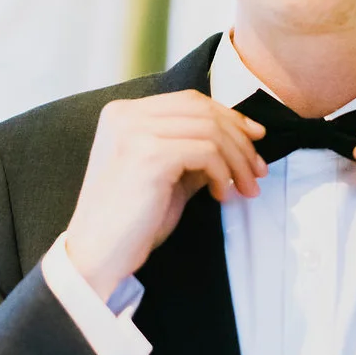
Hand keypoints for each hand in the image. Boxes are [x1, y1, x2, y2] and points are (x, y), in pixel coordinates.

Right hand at [63, 91, 266, 299]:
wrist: (98, 253)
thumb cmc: (131, 220)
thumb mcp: (165, 175)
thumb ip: (191, 151)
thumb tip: (237, 141)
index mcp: (124, 114)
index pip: (190, 101)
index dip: (229, 117)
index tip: (255, 139)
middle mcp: (126, 115)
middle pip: (203, 110)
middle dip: (240, 139)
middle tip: (258, 170)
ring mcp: (134, 132)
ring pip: (210, 130)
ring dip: (238, 160)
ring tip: (245, 188)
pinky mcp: (147, 154)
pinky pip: (206, 151)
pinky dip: (222, 173)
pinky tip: (220, 195)